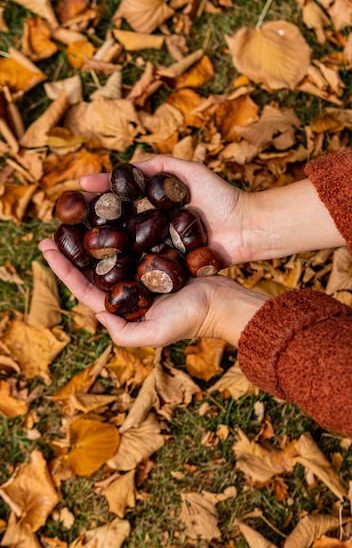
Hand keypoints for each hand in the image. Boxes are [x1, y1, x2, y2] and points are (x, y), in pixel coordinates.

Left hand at [39, 238, 267, 346]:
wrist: (224, 302)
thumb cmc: (191, 319)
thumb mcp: (155, 334)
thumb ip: (124, 333)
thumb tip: (97, 315)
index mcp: (123, 307)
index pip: (85, 288)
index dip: (63, 270)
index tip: (45, 248)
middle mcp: (129, 289)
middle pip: (93, 268)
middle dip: (71, 251)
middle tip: (51, 230)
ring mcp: (142, 272)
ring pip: (110, 252)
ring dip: (91, 238)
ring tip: (74, 219)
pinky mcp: (157, 256)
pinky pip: (132, 240)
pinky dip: (118, 228)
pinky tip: (107, 213)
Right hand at [79, 155, 251, 266]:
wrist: (247, 227)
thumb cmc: (220, 197)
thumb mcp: (186, 171)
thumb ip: (156, 165)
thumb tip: (116, 168)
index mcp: (153, 205)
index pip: (118, 200)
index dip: (97, 197)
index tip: (74, 193)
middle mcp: (152, 227)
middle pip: (115, 226)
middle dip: (90, 226)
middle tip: (64, 226)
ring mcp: (159, 248)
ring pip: (124, 249)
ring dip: (100, 250)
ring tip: (74, 249)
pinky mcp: (169, 267)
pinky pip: (143, 267)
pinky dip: (123, 269)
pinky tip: (102, 271)